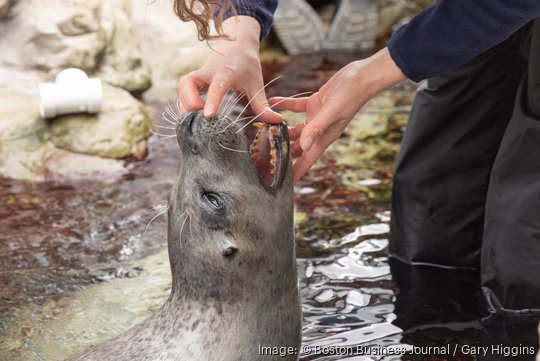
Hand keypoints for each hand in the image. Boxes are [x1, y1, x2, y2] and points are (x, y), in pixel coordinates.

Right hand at [177, 16, 282, 122]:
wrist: (236, 44)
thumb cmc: (247, 65)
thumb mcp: (257, 84)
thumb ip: (263, 105)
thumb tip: (278, 121)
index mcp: (226, 73)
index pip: (216, 86)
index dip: (212, 100)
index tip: (209, 115)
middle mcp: (207, 73)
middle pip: (187, 84)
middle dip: (190, 103)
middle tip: (204, 116)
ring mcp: (198, 75)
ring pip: (182, 87)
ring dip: (185, 104)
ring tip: (199, 117)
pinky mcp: (193, 79)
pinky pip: (182, 91)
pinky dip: (185, 104)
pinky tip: (195, 115)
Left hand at [269, 48, 406, 182]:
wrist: (360, 77)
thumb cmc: (350, 96)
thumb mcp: (331, 113)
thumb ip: (316, 128)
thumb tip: (302, 147)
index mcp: (325, 137)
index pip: (307, 159)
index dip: (297, 171)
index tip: (285, 183)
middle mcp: (319, 130)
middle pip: (298, 146)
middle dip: (283, 150)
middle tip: (264, 153)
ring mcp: (316, 117)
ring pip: (295, 128)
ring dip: (281, 128)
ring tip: (265, 127)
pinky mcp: (315, 103)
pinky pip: (296, 107)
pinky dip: (284, 105)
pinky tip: (272, 102)